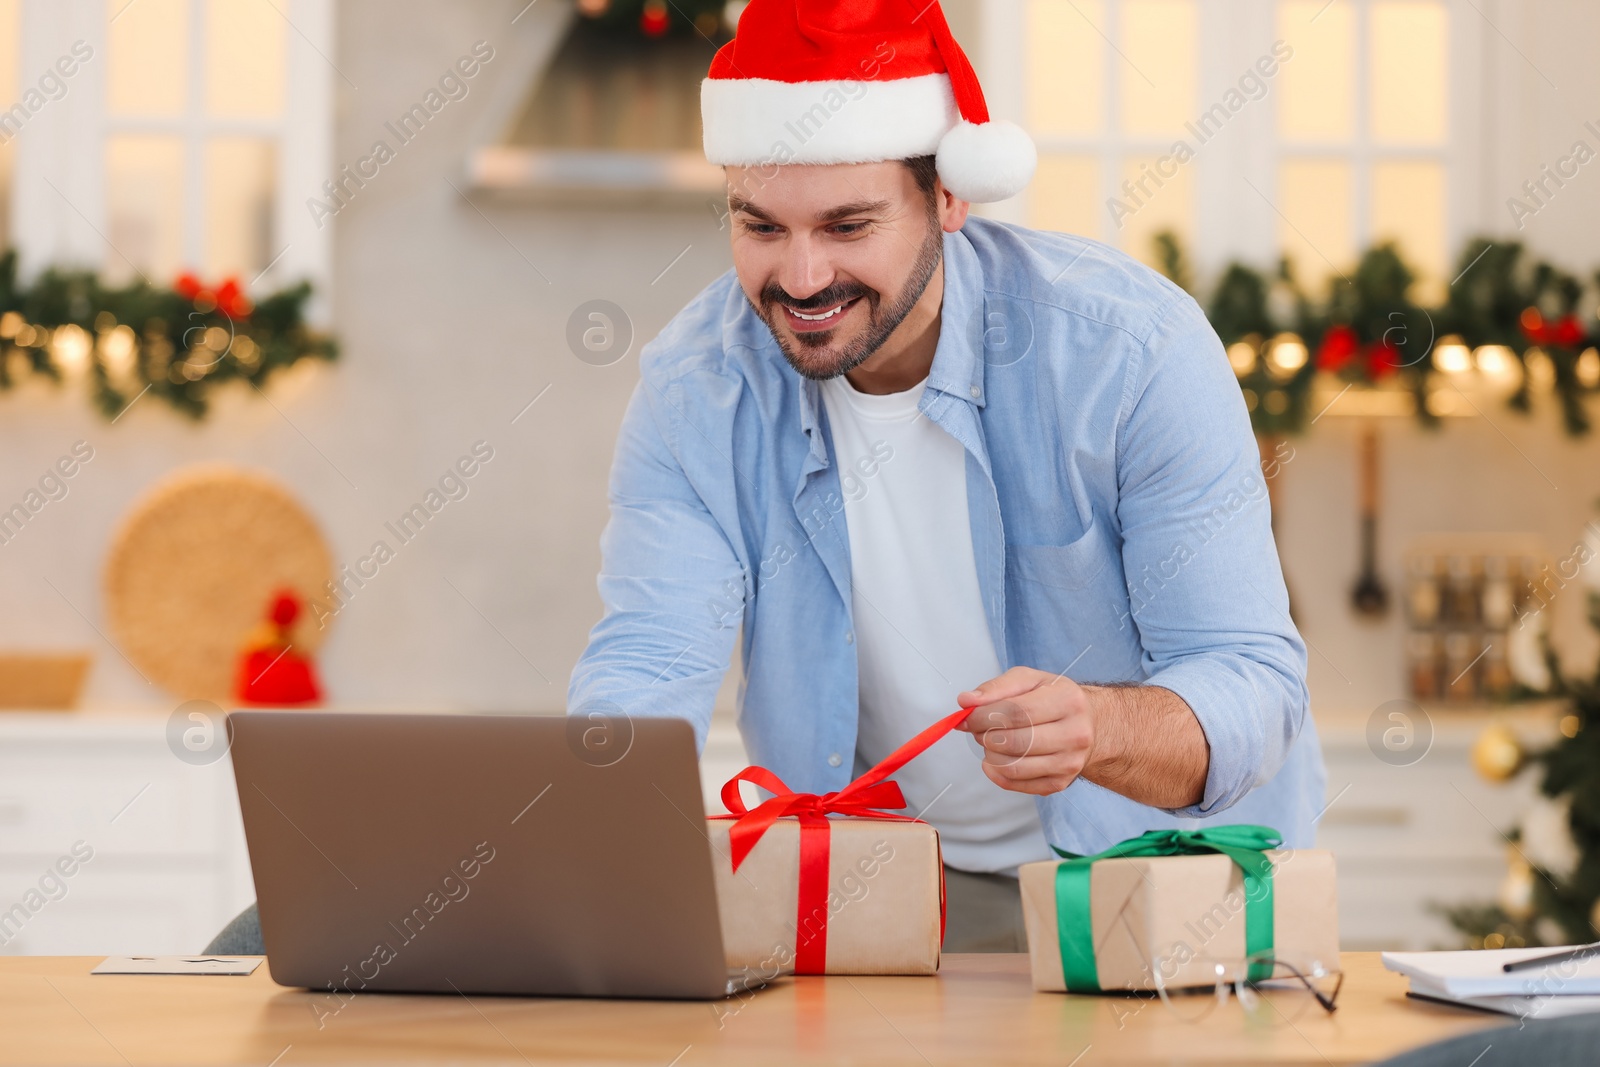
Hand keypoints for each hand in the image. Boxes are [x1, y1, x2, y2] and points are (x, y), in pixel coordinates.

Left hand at [954, 667, 1095, 795]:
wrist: (1090, 725)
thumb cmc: (1055, 699)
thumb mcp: (1029, 680)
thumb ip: (996, 688)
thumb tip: (967, 701)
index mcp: (1067, 701)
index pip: (1016, 712)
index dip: (984, 716)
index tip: (969, 716)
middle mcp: (1075, 734)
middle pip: (1014, 742)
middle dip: (985, 736)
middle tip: (979, 729)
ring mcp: (1069, 762)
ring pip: (1014, 766)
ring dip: (990, 755)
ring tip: (991, 742)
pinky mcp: (1060, 783)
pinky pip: (1018, 785)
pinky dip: (997, 774)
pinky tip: (995, 760)